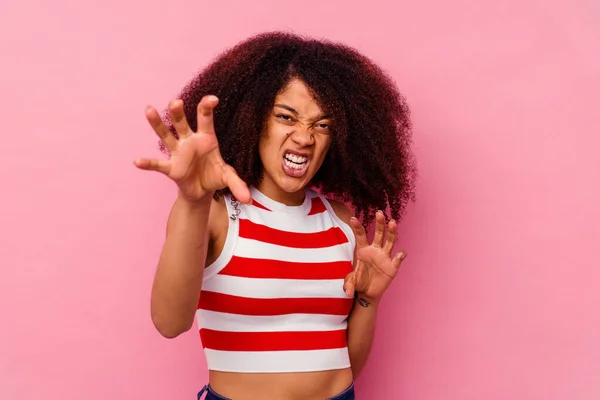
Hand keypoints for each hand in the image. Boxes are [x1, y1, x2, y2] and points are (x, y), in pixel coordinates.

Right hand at [134, 96, 250, 203]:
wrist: (202, 191)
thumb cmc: (215, 176)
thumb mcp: (228, 178)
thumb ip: (237, 185)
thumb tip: (248, 199)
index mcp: (206, 138)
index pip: (205, 118)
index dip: (207, 107)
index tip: (212, 99)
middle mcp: (190, 141)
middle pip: (182, 123)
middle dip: (178, 112)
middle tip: (176, 102)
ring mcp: (179, 152)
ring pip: (167, 135)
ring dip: (158, 124)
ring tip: (149, 110)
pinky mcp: (171, 167)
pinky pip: (158, 164)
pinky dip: (148, 163)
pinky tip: (137, 162)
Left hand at [343, 211, 406, 301]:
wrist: (368, 292)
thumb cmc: (358, 282)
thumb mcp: (351, 283)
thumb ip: (348, 285)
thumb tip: (347, 292)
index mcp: (363, 250)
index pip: (360, 236)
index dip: (357, 227)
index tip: (352, 218)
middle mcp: (375, 250)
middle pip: (378, 234)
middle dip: (379, 223)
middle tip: (379, 213)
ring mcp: (384, 257)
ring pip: (390, 241)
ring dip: (392, 232)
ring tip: (392, 222)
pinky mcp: (392, 266)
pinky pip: (397, 260)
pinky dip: (400, 256)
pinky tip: (401, 253)